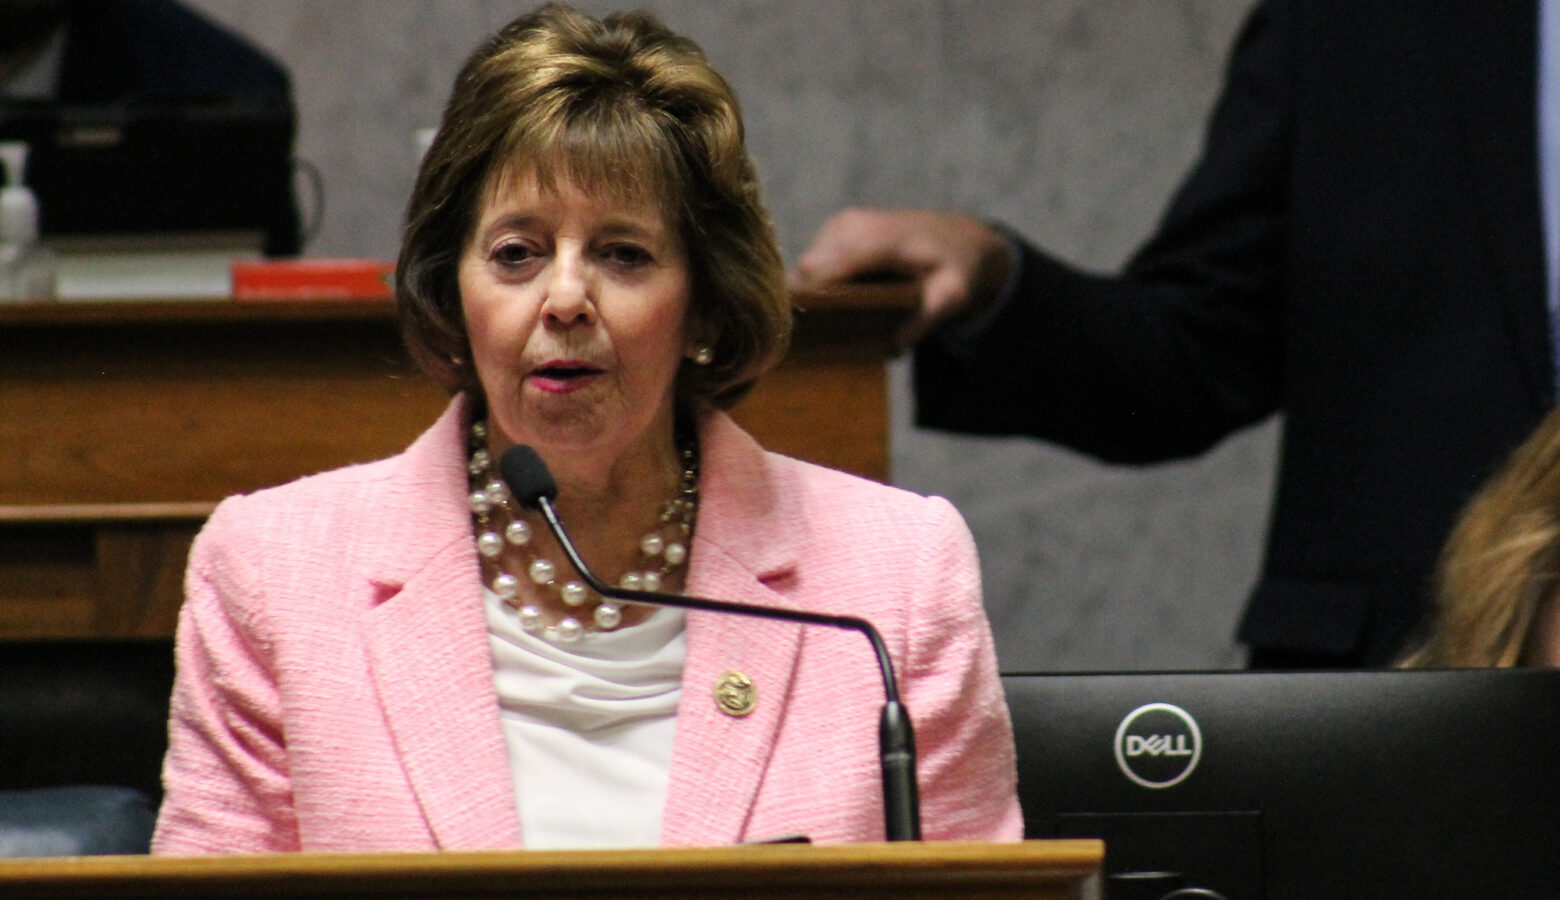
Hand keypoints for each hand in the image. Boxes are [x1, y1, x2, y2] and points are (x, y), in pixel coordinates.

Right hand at [792, 207, 1012, 349]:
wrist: (957, 237)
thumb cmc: (955, 267)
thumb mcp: (954, 294)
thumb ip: (928, 317)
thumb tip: (897, 342)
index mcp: (878, 239)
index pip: (821, 271)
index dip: (810, 302)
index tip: (810, 334)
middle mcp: (851, 226)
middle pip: (805, 272)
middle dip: (810, 303)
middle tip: (824, 337)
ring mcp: (839, 225)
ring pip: (803, 269)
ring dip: (813, 295)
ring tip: (834, 323)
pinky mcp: (834, 231)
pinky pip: (812, 264)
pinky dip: (818, 285)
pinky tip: (837, 304)